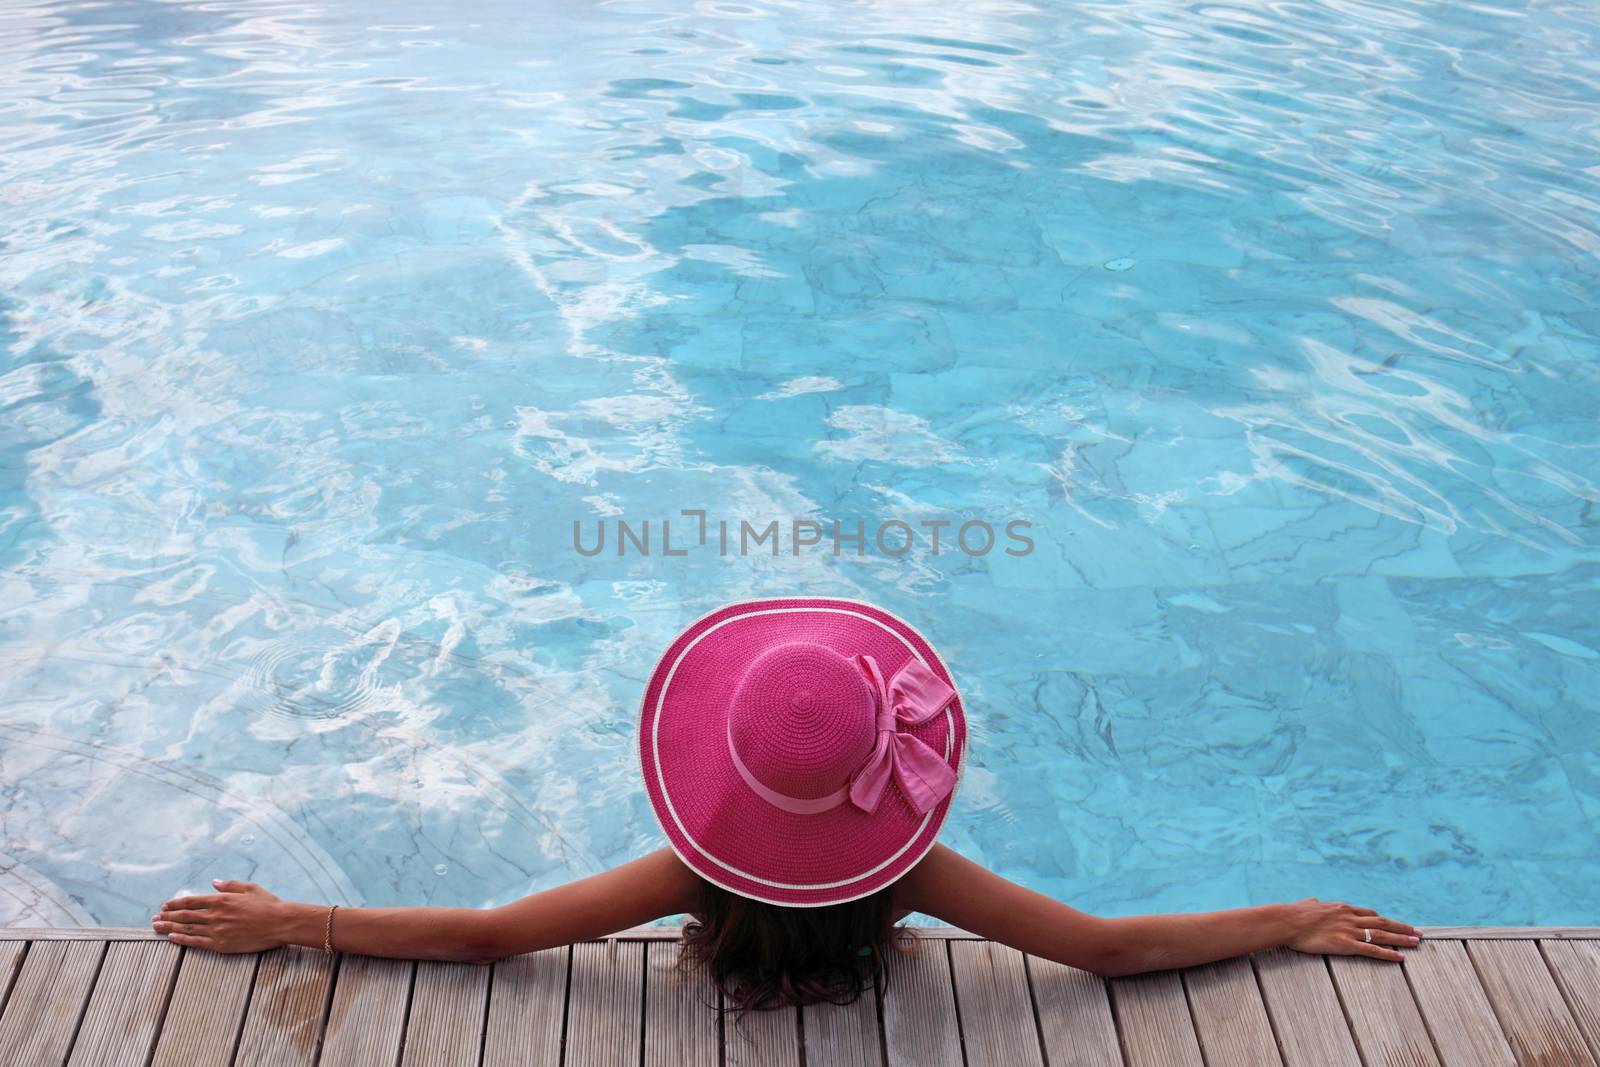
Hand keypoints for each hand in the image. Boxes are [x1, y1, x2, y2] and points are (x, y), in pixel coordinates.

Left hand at [152, 879, 287, 953]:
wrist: (281, 923)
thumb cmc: (269, 904)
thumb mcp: (250, 888)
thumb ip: (229, 885)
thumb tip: (213, 882)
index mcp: (222, 899)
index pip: (191, 901)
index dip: (176, 903)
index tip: (165, 906)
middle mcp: (216, 914)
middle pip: (185, 915)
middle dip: (167, 916)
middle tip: (154, 918)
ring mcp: (217, 930)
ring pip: (187, 929)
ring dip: (170, 927)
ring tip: (156, 928)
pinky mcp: (222, 944)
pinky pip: (197, 942)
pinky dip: (183, 940)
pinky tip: (172, 938)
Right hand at [1283, 897, 1421, 961]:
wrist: (1287, 921)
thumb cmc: (1294, 913)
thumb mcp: (1307, 904)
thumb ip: (1315, 904)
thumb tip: (1314, 902)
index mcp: (1342, 908)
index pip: (1369, 914)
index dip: (1385, 920)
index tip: (1396, 924)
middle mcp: (1350, 917)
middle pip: (1382, 922)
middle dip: (1401, 927)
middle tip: (1418, 932)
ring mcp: (1349, 931)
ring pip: (1382, 935)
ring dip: (1401, 939)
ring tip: (1416, 942)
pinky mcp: (1345, 944)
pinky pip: (1372, 950)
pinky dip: (1388, 953)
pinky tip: (1400, 957)